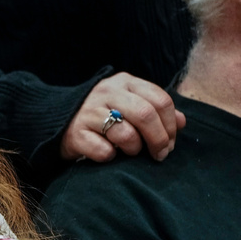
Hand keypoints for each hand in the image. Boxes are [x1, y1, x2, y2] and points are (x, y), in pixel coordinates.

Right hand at [60, 72, 184, 162]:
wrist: (58, 121)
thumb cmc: (103, 115)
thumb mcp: (130, 105)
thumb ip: (156, 110)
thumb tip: (182, 122)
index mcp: (124, 82)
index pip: (160, 100)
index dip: (171, 125)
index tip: (170, 143)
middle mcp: (106, 92)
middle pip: (146, 115)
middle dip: (159, 140)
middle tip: (159, 155)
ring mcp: (88, 112)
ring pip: (126, 134)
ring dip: (135, 149)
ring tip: (131, 152)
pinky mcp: (75, 133)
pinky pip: (104, 151)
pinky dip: (111, 157)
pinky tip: (108, 153)